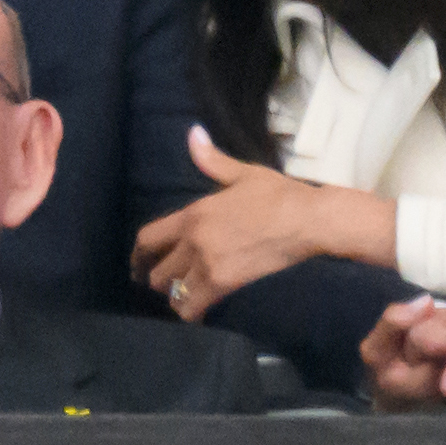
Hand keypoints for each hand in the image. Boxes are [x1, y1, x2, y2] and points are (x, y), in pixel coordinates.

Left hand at [133, 127, 396, 320]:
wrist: (307, 220)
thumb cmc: (278, 194)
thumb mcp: (243, 173)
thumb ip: (212, 160)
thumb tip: (193, 133)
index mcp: (193, 214)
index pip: (148, 239)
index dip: (138, 255)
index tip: (138, 263)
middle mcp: (194, 241)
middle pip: (157, 272)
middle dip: (158, 278)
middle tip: (165, 282)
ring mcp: (208, 264)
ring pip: (172, 292)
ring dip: (175, 296)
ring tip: (183, 295)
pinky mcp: (226, 284)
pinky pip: (193, 307)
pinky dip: (192, 311)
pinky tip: (199, 309)